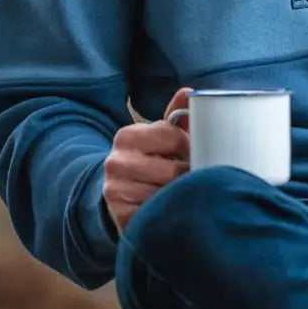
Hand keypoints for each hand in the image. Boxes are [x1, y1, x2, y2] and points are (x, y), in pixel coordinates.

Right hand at [102, 86, 191, 233]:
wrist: (122, 191)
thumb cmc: (152, 158)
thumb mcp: (162, 135)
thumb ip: (177, 114)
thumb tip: (189, 92)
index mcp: (127, 135)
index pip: (174, 137)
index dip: (190, 147)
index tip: (192, 153)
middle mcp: (115, 162)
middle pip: (171, 170)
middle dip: (188, 175)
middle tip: (193, 177)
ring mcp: (115, 190)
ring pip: (166, 195)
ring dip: (180, 196)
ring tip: (183, 193)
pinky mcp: (121, 216)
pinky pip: (157, 215)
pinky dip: (169, 213)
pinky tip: (170, 208)